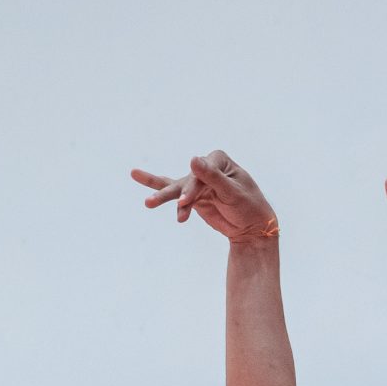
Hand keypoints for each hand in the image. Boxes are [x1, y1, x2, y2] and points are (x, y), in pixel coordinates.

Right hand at [132, 151, 278, 241]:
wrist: (252, 226)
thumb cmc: (248, 206)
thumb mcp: (233, 192)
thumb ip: (212, 177)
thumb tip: (193, 159)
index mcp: (218, 160)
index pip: (200, 173)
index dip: (193, 188)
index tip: (186, 202)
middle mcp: (205, 168)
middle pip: (187, 180)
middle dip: (181, 195)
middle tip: (176, 207)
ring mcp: (197, 183)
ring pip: (175, 187)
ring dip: (163, 196)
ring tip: (148, 204)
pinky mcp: (191, 197)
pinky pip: (172, 190)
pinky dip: (157, 187)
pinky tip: (135, 175)